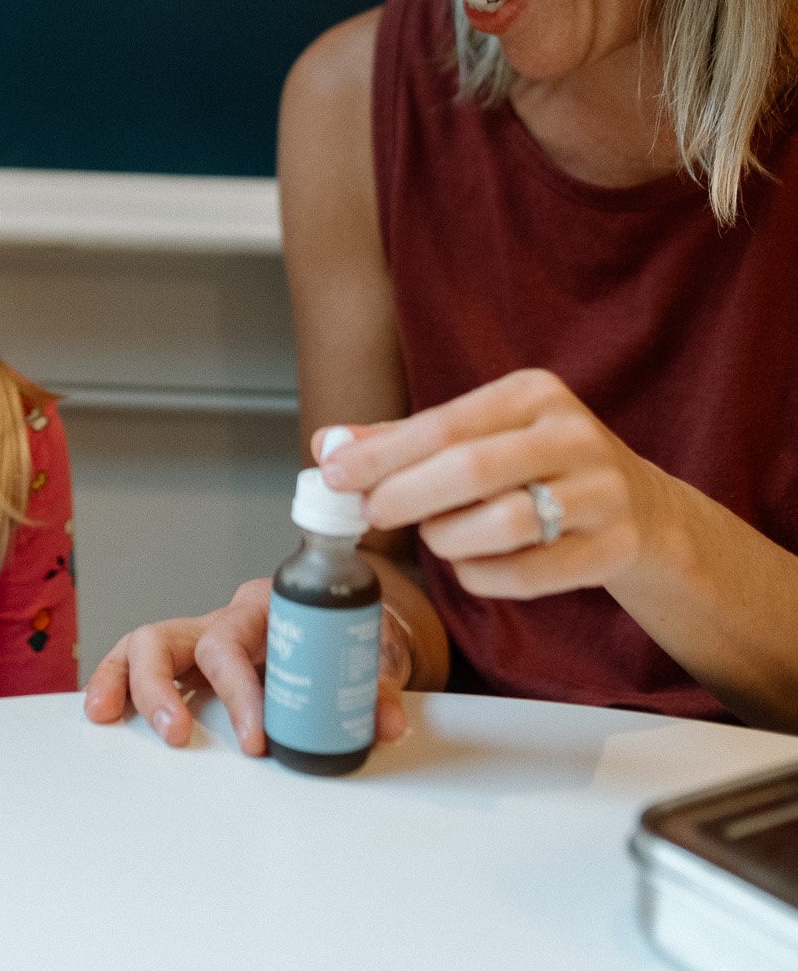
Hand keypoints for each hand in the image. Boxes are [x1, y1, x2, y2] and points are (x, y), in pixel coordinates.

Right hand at [83, 579, 412, 753]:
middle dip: (164, 688)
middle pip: (172, 635)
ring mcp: (200, 638)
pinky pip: (138, 661)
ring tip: (108, 716)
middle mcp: (224, 617)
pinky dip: (116, 683)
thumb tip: (384, 722)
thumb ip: (377, 685)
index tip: (257, 739)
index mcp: (265, 607)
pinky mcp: (188, 663)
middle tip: (177, 735)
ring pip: (144, 642)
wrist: (346, 627)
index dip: (239, 691)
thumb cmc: (349, 637)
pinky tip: (102, 712)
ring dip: (125, 681)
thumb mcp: (370, 654)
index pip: (235, 641)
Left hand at [314, 368, 667, 598]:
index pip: (443, 424)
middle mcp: (573, 434)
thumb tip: (328, 446)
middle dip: (407, 496)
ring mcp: (601, 492)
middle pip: (471, 468)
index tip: (332, 474)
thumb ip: (406, 441)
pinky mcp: (615, 548)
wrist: (642, 509)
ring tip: (434, 539)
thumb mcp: (483, 436)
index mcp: (533, 393)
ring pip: (504, 522)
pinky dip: (485, 577)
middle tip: (371, 515)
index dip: (382, 453)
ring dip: (450, 539)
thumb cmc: (540, 467)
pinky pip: (531, 573)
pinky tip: (470, 568)